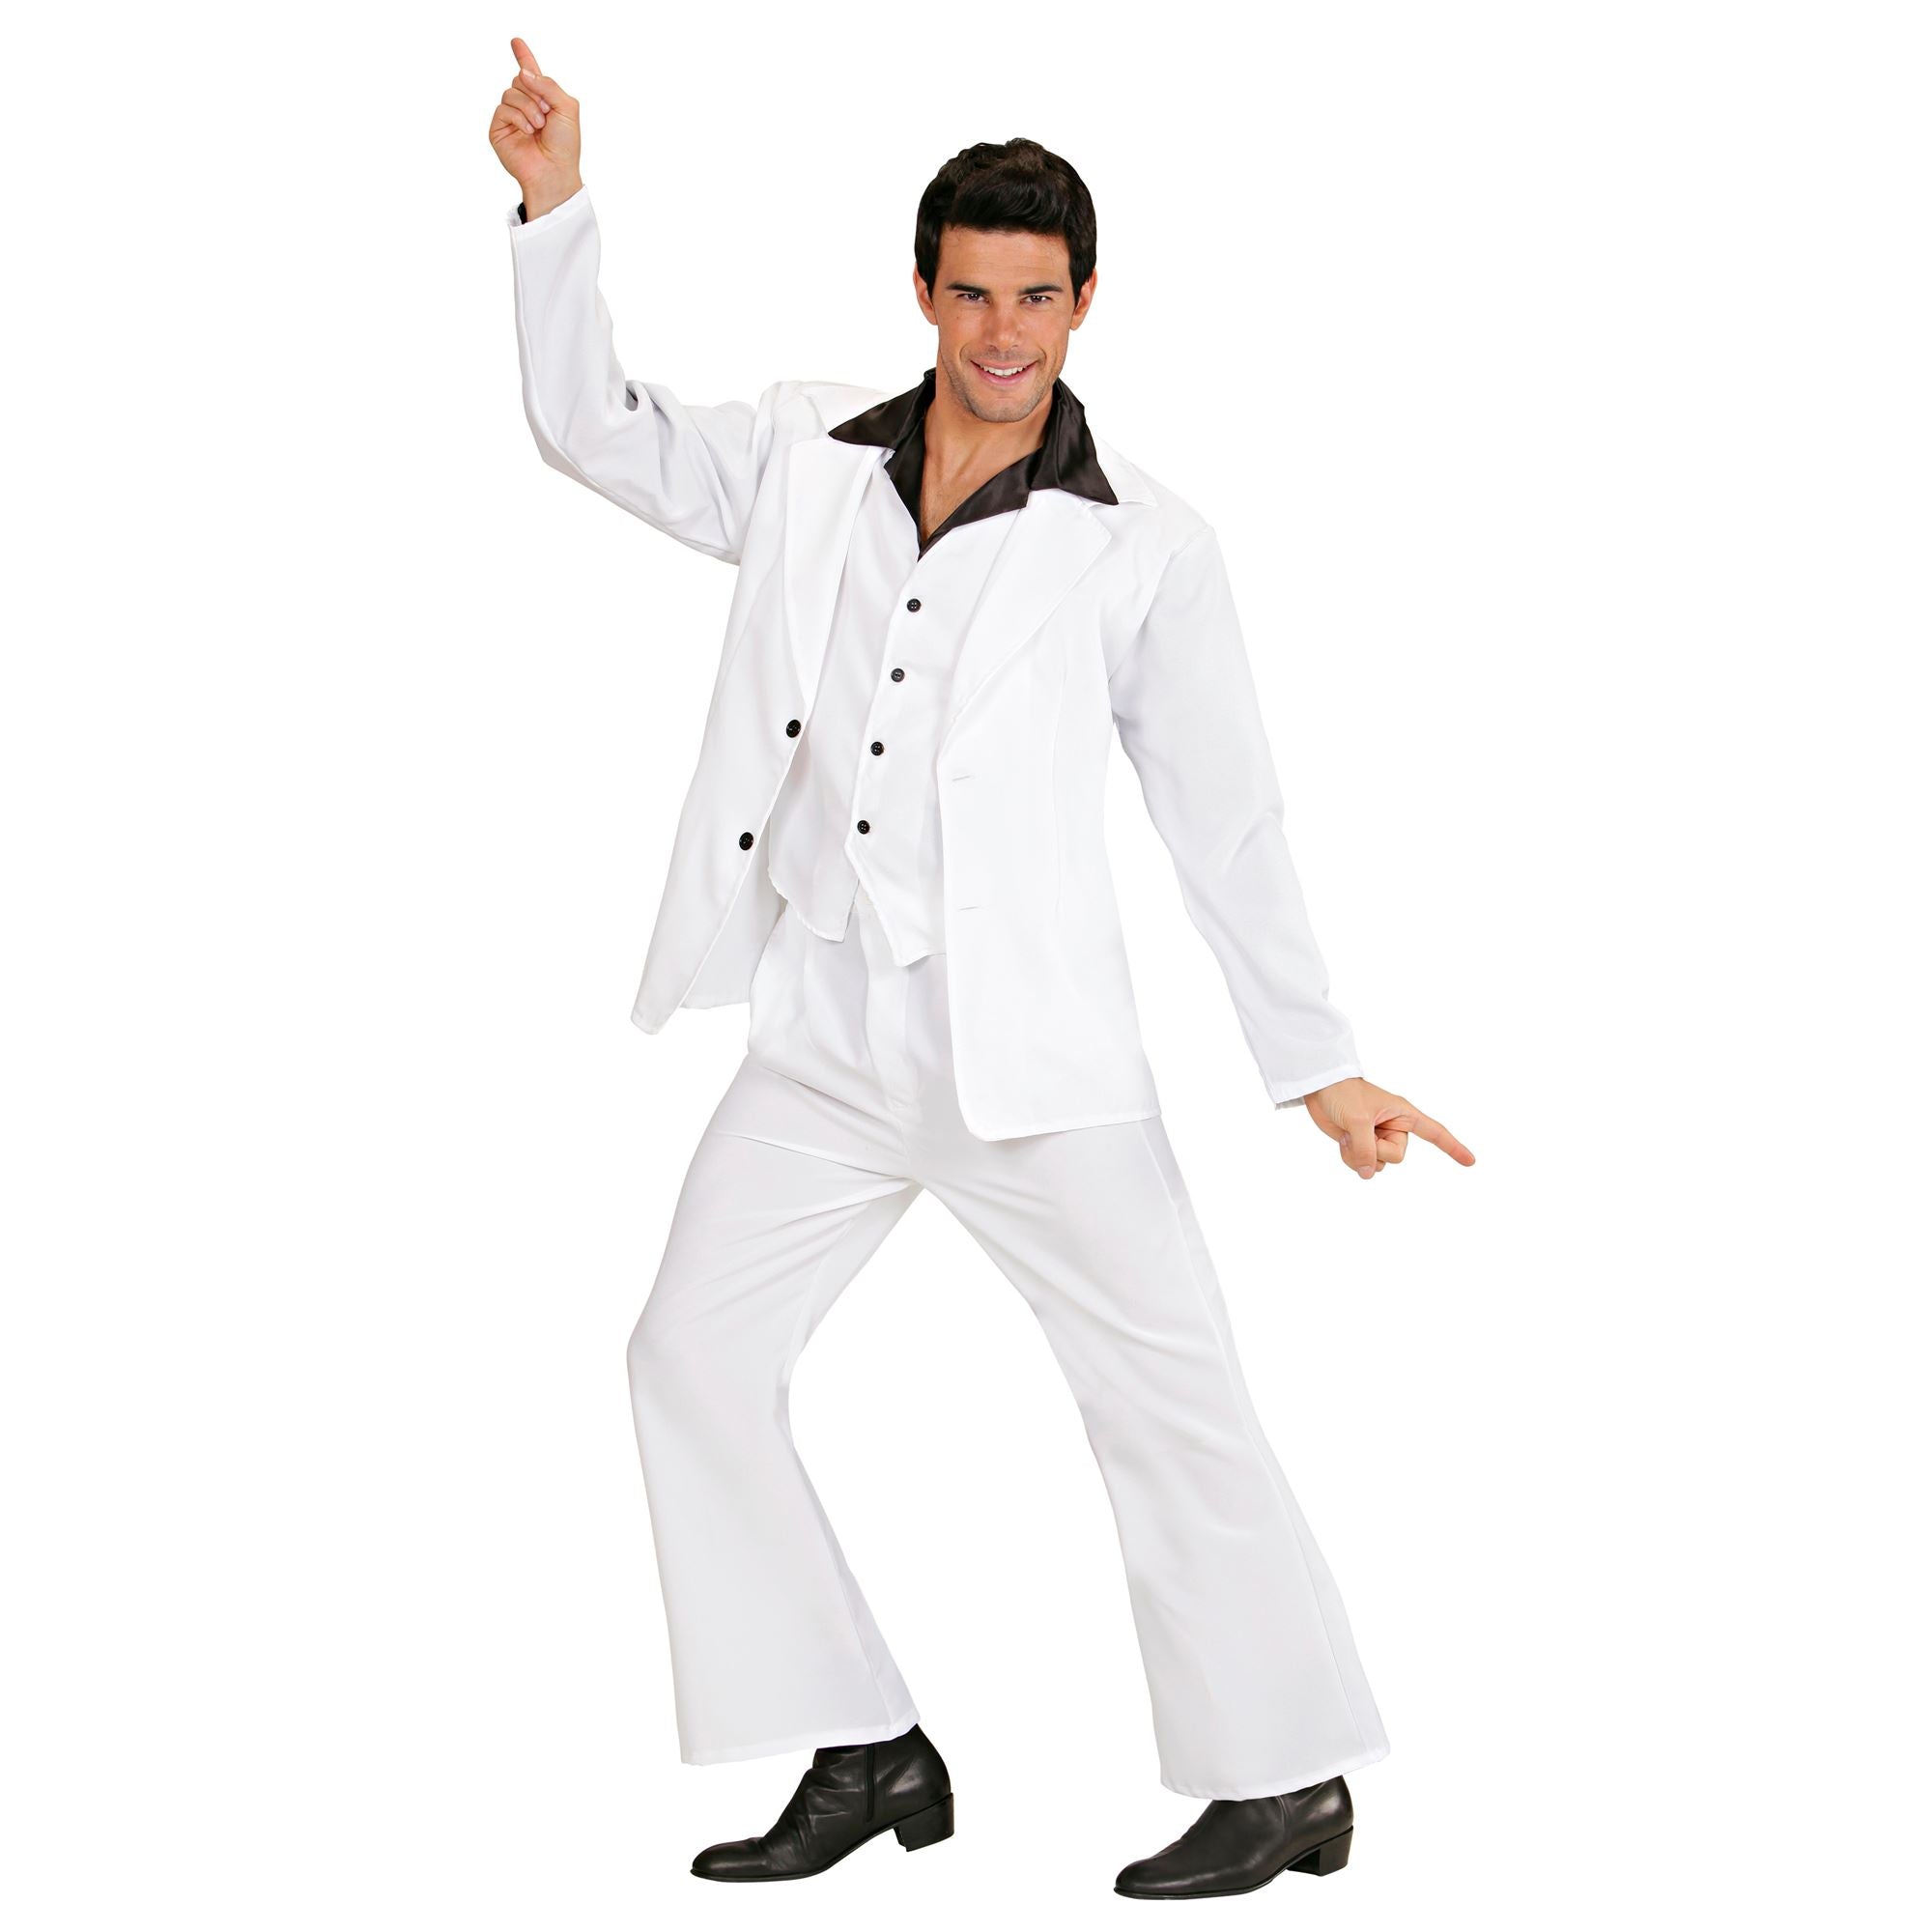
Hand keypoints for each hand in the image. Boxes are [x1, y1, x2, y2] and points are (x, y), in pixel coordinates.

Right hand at [489, 36, 582, 216]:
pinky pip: (503, 108)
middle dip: (535, 93)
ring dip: (528, 107)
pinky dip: (518, 117)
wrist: (554, 171)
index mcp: (542, 99)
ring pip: (510, 92)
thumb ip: (549, 85)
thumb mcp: (567, 108)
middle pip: (519, 79)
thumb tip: (524, 72)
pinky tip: (528, 131)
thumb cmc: (565, 145)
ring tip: (539, 126)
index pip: (530, 73)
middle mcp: (525, 105)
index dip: (523, 56)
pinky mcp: (499, 128)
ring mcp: (510, 116)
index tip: (516, 41)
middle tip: (546, 113)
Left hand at [1303, 1076, 1474, 1179]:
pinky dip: (1351, 1158)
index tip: (1471, 1162)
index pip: (1434, 1132)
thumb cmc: (1343, 1094)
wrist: (1320, 1089)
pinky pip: (1363, 1165)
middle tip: (1360, 1132)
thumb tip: (1368, 1174)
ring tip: (1349, 1135)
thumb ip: (1366, 1149)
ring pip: (1378, 1165)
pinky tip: (1343, 1141)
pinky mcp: (1362, 1145)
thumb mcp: (1358, 1120)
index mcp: (1403, 1114)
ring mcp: (1378, 1138)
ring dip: (1360, 1155)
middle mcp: (1394, 1128)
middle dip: (1376, 1150)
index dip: (1453, 1147)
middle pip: (1396, 1157)